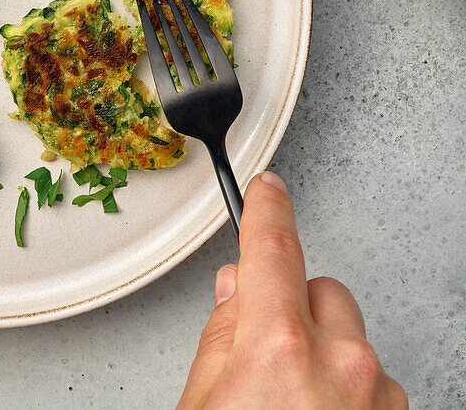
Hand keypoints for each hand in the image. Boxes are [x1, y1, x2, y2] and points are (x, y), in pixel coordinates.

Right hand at [178, 173, 406, 408]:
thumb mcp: (202, 404)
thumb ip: (220, 339)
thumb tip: (235, 294)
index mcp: (280, 348)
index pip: (273, 247)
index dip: (267, 209)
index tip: (268, 188)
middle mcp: (339, 362)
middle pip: (317, 290)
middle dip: (290, 308)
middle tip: (261, 357)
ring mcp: (375, 390)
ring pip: (348, 333)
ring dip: (322, 350)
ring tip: (292, 398)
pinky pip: (370, 373)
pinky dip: (346, 386)